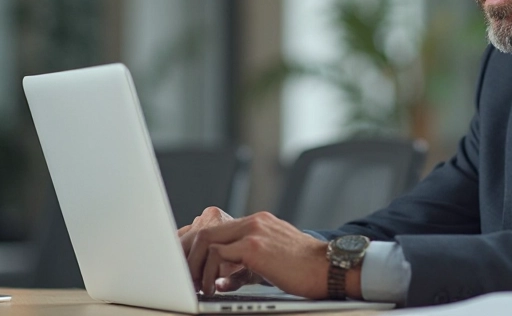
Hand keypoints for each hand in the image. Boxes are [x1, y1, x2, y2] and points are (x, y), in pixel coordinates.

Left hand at [183, 210, 350, 298]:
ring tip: (195, 286)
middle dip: (187, 256)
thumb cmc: (303, 269)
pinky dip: (208, 273)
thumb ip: (244, 267)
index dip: (195, 248)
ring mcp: (253, 231)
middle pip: (204, 230)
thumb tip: (220, 281)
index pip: (215, 228)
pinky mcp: (254, 247)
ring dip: (194, 266)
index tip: (187, 267)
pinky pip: (217, 255)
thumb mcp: (270, 263)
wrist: (329, 267)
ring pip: (206, 240)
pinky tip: (212, 289)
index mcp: (257, 222)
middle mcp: (253, 221)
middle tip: (182, 278)